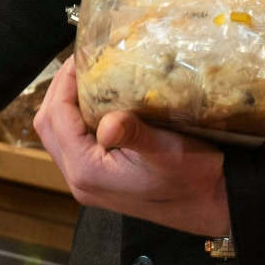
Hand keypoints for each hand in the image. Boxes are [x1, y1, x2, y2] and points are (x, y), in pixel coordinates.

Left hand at [34, 58, 230, 235]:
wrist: (217, 206)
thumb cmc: (196, 177)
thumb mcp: (167, 150)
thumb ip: (134, 135)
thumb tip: (107, 124)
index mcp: (87, 172)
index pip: (56, 118)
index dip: (63, 85)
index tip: (80, 58)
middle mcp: (79, 181)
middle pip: (48, 127)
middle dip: (58, 92)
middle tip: (78, 65)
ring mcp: (87, 183)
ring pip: (56, 136)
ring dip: (64, 106)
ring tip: (84, 79)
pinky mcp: (98, 181)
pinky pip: (72, 145)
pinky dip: (75, 121)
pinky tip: (95, 103)